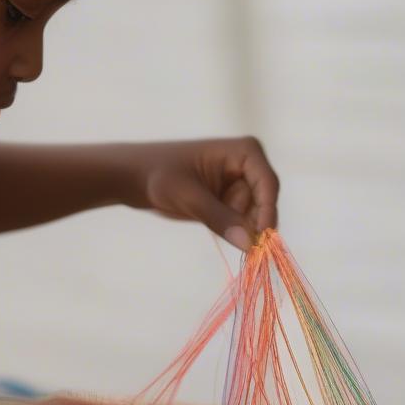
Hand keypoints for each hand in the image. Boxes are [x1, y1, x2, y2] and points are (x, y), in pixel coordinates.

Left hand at [120, 137, 279, 250]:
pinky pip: (240, 223)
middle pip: (264, 203)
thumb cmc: (160, 176)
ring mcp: (239, 185)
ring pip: (253, 216)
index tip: (263, 239)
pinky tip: (219, 234)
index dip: (268, 212)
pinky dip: (234, 233)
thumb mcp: (189, 196)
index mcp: (245, 151)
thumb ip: (219, 218)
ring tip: (224, 236)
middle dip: (255, 226)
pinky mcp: (228, 202)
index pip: (268, 184)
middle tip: (248, 252)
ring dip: (243, 232)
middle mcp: (248, 167)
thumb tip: (249, 243)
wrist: (136, 177)